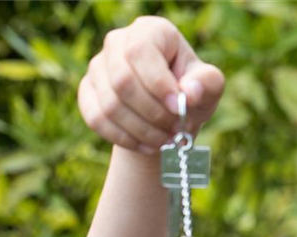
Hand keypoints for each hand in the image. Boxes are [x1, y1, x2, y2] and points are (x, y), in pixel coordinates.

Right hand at [78, 15, 224, 153]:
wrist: (168, 112)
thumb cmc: (190, 92)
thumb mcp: (208, 86)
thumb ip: (207, 84)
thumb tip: (189, 92)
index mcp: (150, 31)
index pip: (141, 51)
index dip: (158, 84)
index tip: (178, 108)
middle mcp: (117, 42)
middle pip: (122, 81)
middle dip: (152, 113)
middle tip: (175, 130)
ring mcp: (98, 67)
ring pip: (110, 105)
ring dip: (142, 131)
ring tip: (165, 140)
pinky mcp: (87, 92)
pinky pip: (97, 119)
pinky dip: (125, 138)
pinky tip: (147, 145)